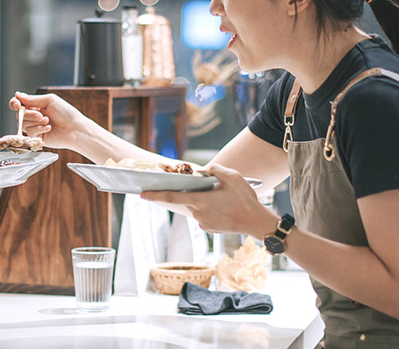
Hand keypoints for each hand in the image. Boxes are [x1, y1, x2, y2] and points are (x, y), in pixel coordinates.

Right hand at [9, 91, 92, 149]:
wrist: (74, 129)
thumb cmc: (66, 113)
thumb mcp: (49, 100)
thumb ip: (32, 99)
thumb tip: (18, 95)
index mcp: (36, 105)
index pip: (19, 103)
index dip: (14, 103)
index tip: (17, 104)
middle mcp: (33, 116)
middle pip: (19, 114)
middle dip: (29, 114)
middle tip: (41, 115)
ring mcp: (34, 127)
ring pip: (23, 124)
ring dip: (35, 122)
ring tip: (48, 121)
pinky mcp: (36, 137)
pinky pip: (29, 133)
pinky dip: (39, 130)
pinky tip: (48, 129)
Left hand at [141, 164, 276, 237]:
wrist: (256, 223)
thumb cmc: (245, 199)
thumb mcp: (232, 177)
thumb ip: (215, 170)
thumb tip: (204, 171)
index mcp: (201, 201)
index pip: (173, 197)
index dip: (156, 195)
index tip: (142, 194)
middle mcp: (198, 214)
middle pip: (184, 201)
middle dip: (181, 194)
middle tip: (179, 189)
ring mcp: (203, 223)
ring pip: (195, 207)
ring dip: (199, 200)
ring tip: (217, 197)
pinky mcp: (209, 228)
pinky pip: (202, 215)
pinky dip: (207, 208)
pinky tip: (221, 206)